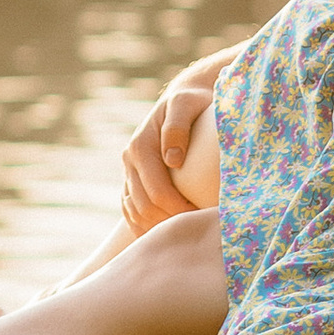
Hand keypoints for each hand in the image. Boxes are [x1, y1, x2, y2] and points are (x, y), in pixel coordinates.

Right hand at [120, 70, 221, 226]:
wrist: (185, 98)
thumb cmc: (193, 102)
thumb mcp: (186, 104)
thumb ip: (177, 127)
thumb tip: (172, 159)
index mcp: (140, 147)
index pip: (158, 193)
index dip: (180, 211)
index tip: (204, 218)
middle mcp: (129, 161)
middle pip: (144, 209)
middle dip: (170, 224)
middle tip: (198, 231)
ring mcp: (129, 171)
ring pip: (135, 213)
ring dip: (156, 229)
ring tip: (185, 234)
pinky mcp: (132, 179)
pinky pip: (131, 210)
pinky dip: (144, 227)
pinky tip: (164, 236)